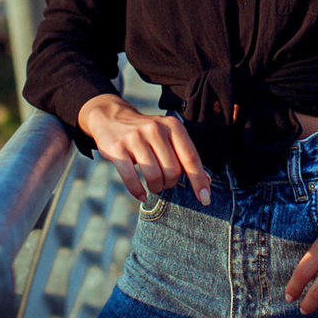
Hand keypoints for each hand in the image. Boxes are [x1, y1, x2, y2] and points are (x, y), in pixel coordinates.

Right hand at [78, 94, 211, 204]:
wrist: (111, 118)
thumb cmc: (147, 134)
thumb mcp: (168, 136)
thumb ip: (185, 156)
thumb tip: (206, 182)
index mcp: (172, 126)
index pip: (190, 157)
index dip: (199, 180)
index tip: (205, 199)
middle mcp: (154, 129)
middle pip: (172, 171)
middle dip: (171, 184)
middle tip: (165, 182)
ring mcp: (134, 138)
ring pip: (154, 176)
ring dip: (156, 188)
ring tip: (154, 186)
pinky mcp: (117, 149)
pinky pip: (132, 179)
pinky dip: (139, 192)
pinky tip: (142, 195)